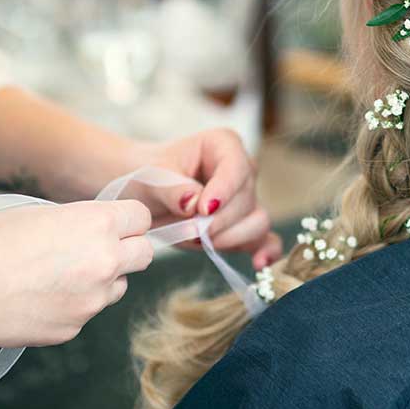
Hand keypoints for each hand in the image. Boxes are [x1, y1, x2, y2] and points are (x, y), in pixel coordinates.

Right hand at [0, 200, 153, 346]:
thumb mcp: (41, 213)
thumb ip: (78, 223)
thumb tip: (92, 230)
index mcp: (98, 224)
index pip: (142, 218)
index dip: (128, 221)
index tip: (116, 224)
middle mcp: (105, 262)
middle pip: (144, 255)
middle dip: (128, 251)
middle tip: (99, 250)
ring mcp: (92, 300)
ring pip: (118, 288)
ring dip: (102, 281)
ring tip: (59, 276)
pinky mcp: (74, 328)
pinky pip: (87, 313)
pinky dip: (72, 306)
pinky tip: (39, 299)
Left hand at [135, 130, 280, 269]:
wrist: (144, 194)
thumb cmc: (149, 176)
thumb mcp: (151, 177)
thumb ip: (172, 189)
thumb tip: (193, 203)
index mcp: (224, 145)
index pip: (236, 167)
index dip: (223, 190)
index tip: (203, 210)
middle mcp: (242, 170)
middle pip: (246, 199)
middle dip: (218, 221)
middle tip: (190, 230)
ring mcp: (246, 200)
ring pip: (256, 221)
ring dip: (230, 237)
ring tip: (200, 241)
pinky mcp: (244, 226)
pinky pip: (265, 238)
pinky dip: (265, 251)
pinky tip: (258, 263)